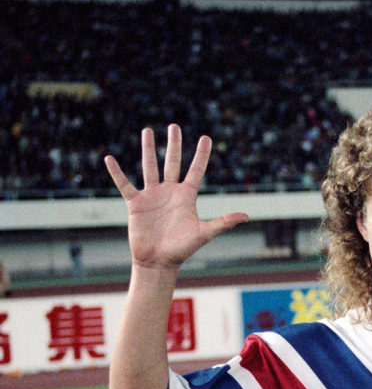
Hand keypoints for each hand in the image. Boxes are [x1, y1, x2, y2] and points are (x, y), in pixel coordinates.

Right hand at [105, 124, 247, 269]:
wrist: (158, 262)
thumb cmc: (182, 249)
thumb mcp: (204, 233)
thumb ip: (223, 222)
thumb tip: (245, 216)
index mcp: (186, 196)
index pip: (196, 170)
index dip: (201, 155)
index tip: (206, 138)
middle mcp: (169, 192)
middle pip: (172, 162)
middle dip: (174, 144)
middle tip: (174, 126)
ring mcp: (152, 196)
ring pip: (150, 167)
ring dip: (148, 149)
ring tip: (147, 130)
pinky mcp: (136, 204)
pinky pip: (125, 184)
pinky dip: (117, 173)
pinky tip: (109, 159)